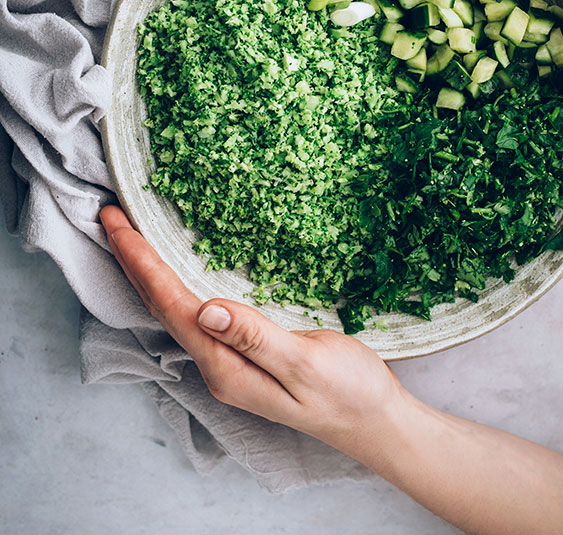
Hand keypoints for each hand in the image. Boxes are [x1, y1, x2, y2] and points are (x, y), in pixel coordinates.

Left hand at [99, 205, 406, 460]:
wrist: (375, 422)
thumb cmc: (349, 392)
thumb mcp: (307, 362)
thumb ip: (256, 337)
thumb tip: (207, 308)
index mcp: (226, 366)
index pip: (171, 305)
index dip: (140, 262)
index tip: (116, 222)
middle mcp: (218, 365)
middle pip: (161, 307)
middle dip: (132, 261)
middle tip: (110, 216)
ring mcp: (229, 362)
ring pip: (175, 309)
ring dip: (149, 272)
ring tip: (131, 236)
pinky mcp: (243, 354)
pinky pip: (196, 312)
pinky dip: (176, 283)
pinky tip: (176, 269)